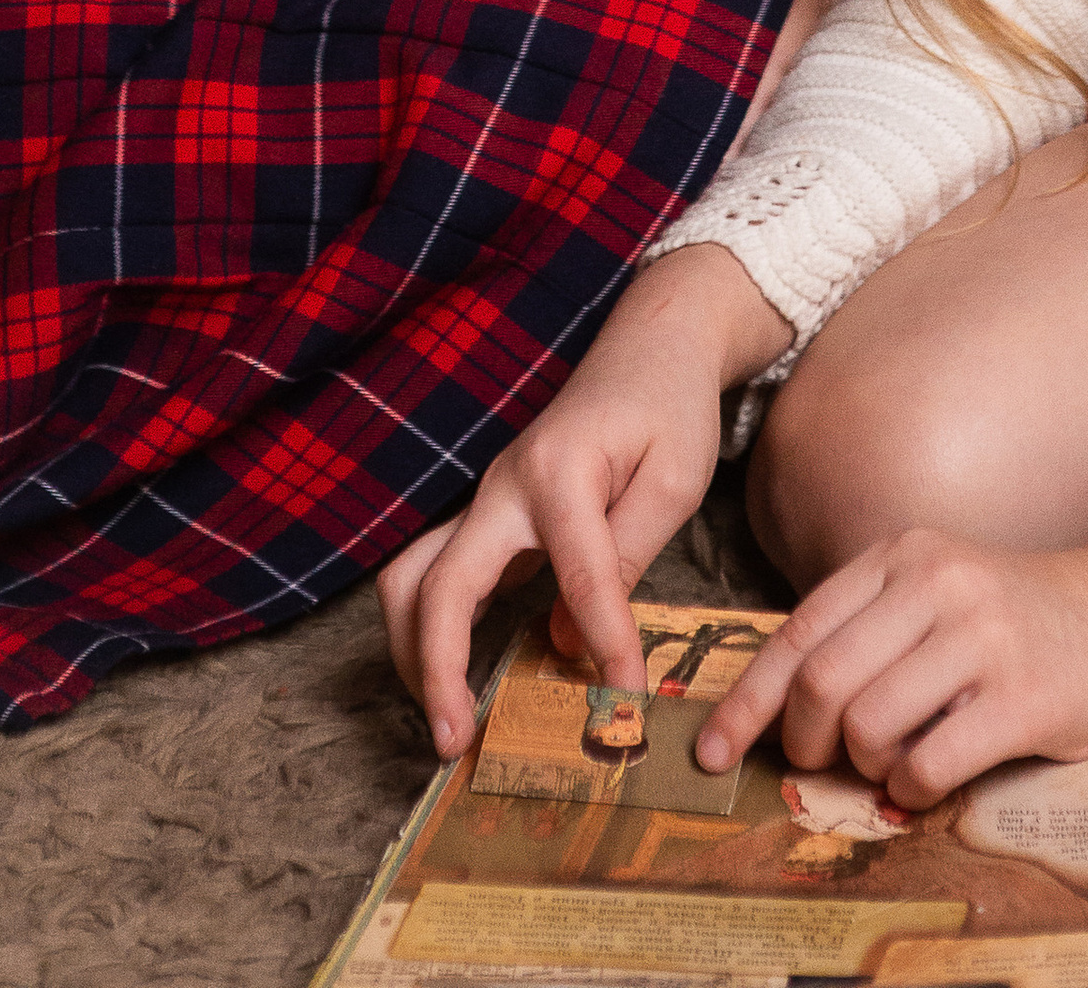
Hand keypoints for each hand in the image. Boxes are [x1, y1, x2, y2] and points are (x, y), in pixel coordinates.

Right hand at [376, 245, 790, 760]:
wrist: (648, 346)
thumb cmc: (668, 408)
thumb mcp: (674, 479)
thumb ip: (624, 560)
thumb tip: (569, 643)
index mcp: (559, 472)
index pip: (578, 578)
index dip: (603, 645)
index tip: (626, 701)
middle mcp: (503, 487)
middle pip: (438, 584)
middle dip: (435, 667)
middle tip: (453, 741)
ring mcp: (486, 499)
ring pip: (413, 577)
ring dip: (414, 651)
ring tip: (444, 718)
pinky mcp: (488, 516)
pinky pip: (437, 575)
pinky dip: (434, 630)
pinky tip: (457, 677)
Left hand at [695, 450, 1087, 808]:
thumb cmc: (1013, 618)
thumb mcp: (933, 594)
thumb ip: (865, 630)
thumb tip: (776, 707)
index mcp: (901, 554)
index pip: (797, 632)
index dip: (746, 699)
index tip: (714, 751)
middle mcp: (936, 584)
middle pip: (821, 682)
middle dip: (803, 741)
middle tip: (819, 762)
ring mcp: (980, 637)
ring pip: (868, 725)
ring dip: (864, 765)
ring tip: (891, 760)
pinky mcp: (1020, 695)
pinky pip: (927, 761)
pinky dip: (909, 787)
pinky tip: (927, 777)